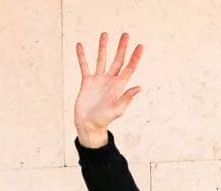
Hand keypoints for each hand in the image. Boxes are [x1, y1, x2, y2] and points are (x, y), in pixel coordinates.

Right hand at [74, 31, 143, 145]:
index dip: (135, 57)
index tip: (140, 46)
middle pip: (117, 60)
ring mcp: (98, 80)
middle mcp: (110, 80)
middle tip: (126, 34)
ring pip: (101, 59)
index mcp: (119, 86)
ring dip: (103, 47)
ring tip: (104, 34)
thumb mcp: (117, 110)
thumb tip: (139, 87)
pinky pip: (84, 66)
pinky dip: (82, 56)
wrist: (89, 125)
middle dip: (121, 48)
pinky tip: (80, 45)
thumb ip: (127, 98)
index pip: (129, 68)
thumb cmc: (104, 120)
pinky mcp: (87, 82)